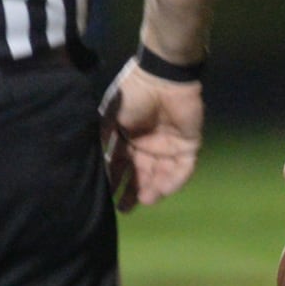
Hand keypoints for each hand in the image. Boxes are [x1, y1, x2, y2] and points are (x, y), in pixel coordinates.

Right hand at [100, 62, 204, 211]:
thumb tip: (95, 168)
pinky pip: (183, 167)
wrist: (161, 77)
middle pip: (142, 174)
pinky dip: (174, 180)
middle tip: (125, 209)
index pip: (122, 166)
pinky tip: (162, 190)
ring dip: (154, 189)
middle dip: (134, 192)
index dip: (116, 182)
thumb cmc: (132, 94)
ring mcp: (169, 146)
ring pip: (162, 174)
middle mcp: (148, 145)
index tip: (108, 199)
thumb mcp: (110, 120)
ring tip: (144, 201)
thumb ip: (105, 144)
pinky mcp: (189, 144)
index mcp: (129, 138)